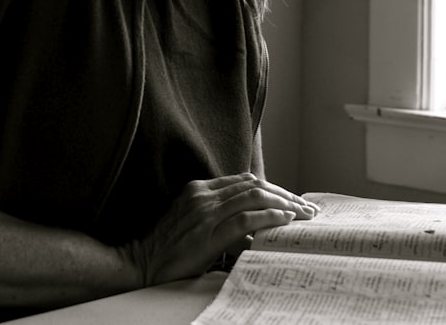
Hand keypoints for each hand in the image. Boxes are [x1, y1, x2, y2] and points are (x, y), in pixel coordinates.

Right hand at [128, 173, 317, 285]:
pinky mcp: (207, 233)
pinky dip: (269, 217)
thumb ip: (216, 214)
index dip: (273, 188)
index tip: (292, 200)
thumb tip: (251, 222)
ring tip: (303, 214)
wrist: (138, 264)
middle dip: (285, 194)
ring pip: (255, 197)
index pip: (246, 180)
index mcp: (199, 189)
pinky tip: (285, 221)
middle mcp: (204, 195)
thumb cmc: (166, 248)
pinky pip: (246, 219)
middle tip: (307, 208)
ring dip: (285, 204)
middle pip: (255, 185)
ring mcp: (205, 213)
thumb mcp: (191, 221)